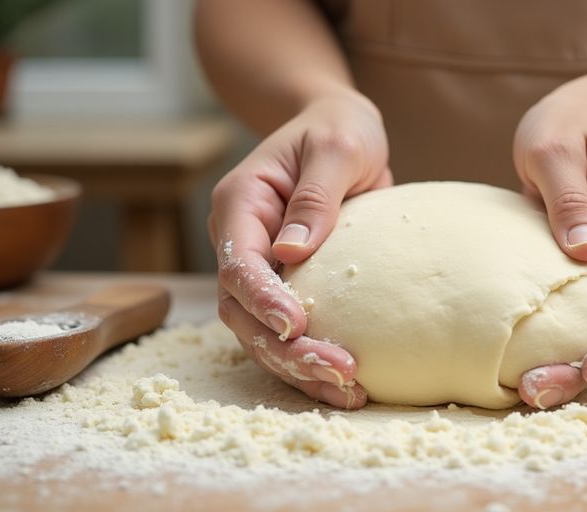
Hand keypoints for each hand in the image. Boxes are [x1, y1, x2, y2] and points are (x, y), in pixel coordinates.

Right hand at [209, 91, 391, 408]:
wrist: (342, 129)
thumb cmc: (339, 129)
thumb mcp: (336, 147)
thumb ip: (316, 195)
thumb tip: (292, 253)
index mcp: (241, 204)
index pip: (238, 264)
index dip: (263, 299)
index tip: (297, 325)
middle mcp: (240, 242)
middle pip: (243, 311)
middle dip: (284, 348)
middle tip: (337, 371)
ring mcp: (261, 268)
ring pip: (262, 333)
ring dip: (299, 366)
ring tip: (347, 390)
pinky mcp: (289, 287)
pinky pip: (289, 332)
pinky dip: (312, 361)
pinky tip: (347, 385)